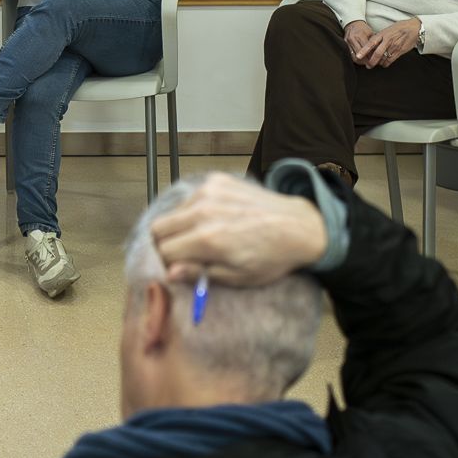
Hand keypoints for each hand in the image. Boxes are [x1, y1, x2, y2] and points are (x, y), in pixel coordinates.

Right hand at [149, 171, 328, 285]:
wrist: (298, 226)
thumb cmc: (270, 258)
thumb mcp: (238, 277)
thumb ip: (199, 274)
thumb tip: (169, 273)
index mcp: (207, 239)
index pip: (163, 252)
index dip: (167, 264)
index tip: (177, 269)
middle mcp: (202, 211)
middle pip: (158, 228)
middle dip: (165, 244)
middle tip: (182, 254)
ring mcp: (208, 191)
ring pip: (172, 212)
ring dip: (178, 227)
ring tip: (201, 237)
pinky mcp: (216, 180)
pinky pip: (189, 198)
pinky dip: (193, 210)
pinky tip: (213, 219)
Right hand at [343, 19, 374, 63]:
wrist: (353, 24)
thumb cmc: (363, 29)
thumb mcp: (371, 33)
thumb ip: (374, 43)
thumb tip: (379, 53)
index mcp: (360, 35)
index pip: (366, 50)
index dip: (371, 56)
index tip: (376, 60)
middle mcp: (353, 39)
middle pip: (360, 55)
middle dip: (366, 61)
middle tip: (372, 64)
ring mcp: (347, 42)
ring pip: (354, 57)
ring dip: (361, 62)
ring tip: (366, 63)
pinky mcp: (345, 45)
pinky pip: (350, 55)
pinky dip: (356, 59)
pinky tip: (360, 60)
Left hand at [357, 17, 420, 68]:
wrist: (414, 28)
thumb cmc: (400, 28)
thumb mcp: (387, 29)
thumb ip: (379, 37)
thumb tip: (371, 44)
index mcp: (383, 34)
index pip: (371, 43)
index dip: (364, 50)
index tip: (358, 56)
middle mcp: (388, 40)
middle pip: (377, 53)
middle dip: (371, 61)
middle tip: (368, 65)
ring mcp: (394, 46)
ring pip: (384, 58)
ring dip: (379, 63)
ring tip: (376, 64)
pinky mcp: (400, 51)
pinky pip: (391, 60)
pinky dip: (386, 63)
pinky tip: (384, 63)